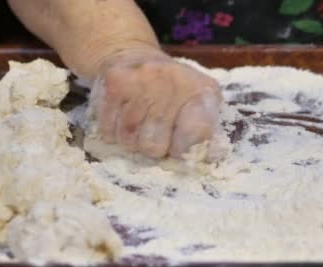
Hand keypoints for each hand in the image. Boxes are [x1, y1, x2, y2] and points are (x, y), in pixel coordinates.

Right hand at [89, 48, 221, 158]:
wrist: (131, 54)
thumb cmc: (169, 90)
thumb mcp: (198, 103)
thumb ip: (207, 131)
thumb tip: (213, 156)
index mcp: (200, 90)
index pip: (196, 131)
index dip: (181, 148)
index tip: (176, 147)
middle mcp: (173, 80)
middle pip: (155, 145)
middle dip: (152, 147)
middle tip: (153, 131)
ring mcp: (142, 79)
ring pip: (129, 140)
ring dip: (131, 140)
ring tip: (137, 123)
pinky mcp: (115, 82)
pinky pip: (109, 129)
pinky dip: (112, 132)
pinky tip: (120, 117)